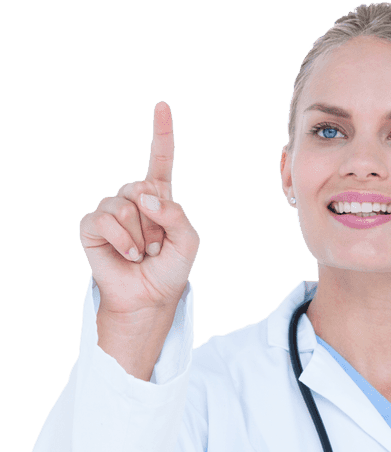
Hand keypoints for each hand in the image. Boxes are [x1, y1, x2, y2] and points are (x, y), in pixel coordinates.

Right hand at [79, 101, 199, 317]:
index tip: (162, 105)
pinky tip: (127, 255)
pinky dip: (122, 241)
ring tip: (141, 253)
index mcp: (159, 197)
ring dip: (140, 236)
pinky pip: (106, 219)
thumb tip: (145, 197)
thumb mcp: (188, 243)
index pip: (160, 160)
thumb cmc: (169, 270)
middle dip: (156, 223)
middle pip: (144, 188)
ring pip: (127, 206)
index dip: (161, 133)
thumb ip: (177, 215)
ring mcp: (111, 209)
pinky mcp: (92, 224)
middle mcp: (133, 198)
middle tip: (155, 247)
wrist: (148, 298)